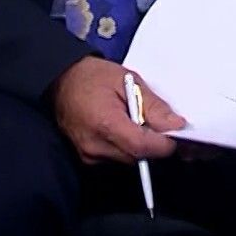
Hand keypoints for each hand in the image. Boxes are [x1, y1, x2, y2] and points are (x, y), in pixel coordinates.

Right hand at [51, 57, 184, 164]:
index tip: (176, 132)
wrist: (59, 80)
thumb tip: (176, 124)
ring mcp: (89, 155)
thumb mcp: (127, 80)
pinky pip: (117, 157)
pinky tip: (125, 128)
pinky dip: (127, 146)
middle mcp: (95, 145)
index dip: (164, 143)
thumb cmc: (92, 76)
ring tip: (138, 121)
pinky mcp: (87, 158)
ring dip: (141, 145)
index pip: (143, 147)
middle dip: (155, 143)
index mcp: (105, 123)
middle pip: (139, 156)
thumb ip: (153, 105)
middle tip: (160, 123)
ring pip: (129, 159)